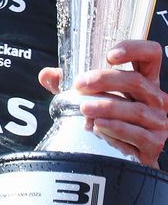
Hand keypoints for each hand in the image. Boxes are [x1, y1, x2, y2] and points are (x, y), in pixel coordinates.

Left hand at [39, 39, 167, 163]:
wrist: (126, 154)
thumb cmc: (112, 118)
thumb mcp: (91, 97)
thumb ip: (69, 85)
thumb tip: (47, 74)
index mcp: (143, 81)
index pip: (151, 55)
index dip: (134, 49)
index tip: (110, 55)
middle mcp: (155, 98)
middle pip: (136, 81)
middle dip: (105, 80)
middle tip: (79, 86)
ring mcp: (158, 120)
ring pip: (136, 109)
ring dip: (107, 107)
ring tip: (84, 109)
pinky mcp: (154, 142)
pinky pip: (137, 134)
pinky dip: (116, 129)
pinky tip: (99, 127)